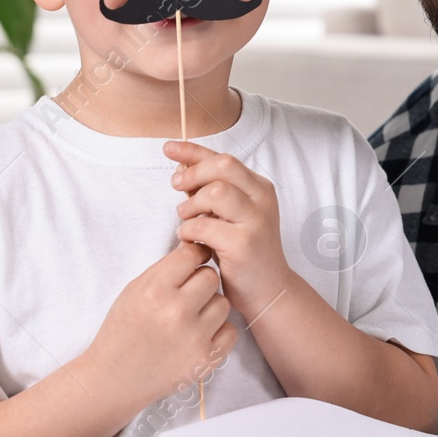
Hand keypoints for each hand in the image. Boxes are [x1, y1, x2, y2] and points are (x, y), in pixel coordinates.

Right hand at [86, 241, 236, 408]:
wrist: (113, 378)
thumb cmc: (122, 331)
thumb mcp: (134, 291)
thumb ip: (166, 269)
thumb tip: (196, 246)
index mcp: (155, 291)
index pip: (192, 255)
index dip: (193, 256)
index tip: (191, 263)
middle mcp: (176, 312)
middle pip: (211, 277)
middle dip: (200, 282)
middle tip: (186, 295)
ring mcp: (194, 337)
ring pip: (223, 303)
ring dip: (210, 307)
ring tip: (190, 318)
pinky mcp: (205, 359)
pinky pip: (230, 331)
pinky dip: (218, 332)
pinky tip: (198, 335)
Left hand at [165, 140, 289, 317]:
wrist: (268, 289)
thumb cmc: (244, 251)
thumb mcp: (231, 215)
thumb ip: (211, 192)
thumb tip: (182, 168)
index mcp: (259, 188)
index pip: (224, 159)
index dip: (193, 151)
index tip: (169, 147)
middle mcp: (262, 199)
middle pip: (223, 166)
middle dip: (192, 174)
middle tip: (176, 187)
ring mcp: (256, 220)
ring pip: (214, 192)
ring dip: (191, 204)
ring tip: (186, 218)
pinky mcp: (244, 243)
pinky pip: (203, 225)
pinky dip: (188, 230)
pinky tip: (191, 240)